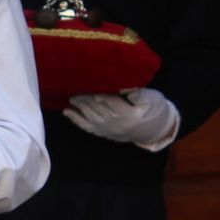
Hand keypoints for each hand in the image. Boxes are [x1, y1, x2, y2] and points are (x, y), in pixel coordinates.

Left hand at [63, 88, 178, 147]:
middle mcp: (116, 122)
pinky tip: (67, 112)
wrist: (151, 130)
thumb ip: (139, 94)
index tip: (93, 91)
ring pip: (90, 117)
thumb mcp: (151, 100)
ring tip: (71, 99)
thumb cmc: (151, 110)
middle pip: (98, 110)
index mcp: (128, 113)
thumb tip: (125, 88)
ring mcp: (107, 128)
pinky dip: (76, 120)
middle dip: (86, 101)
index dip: (102, 98)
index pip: (113, 104)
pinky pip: (87, 127)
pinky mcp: (103, 132)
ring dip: (79, 108)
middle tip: (75, 92)